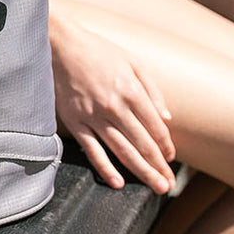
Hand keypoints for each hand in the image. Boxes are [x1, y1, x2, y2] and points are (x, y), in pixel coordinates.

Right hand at [48, 10, 176, 194]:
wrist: (62, 45)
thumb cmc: (99, 51)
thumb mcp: (133, 62)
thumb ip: (153, 90)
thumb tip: (167, 118)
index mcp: (131, 91)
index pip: (155, 127)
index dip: (166, 146)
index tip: (171, 159)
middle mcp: (115, 107)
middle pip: (142, 144)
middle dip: (158, 167)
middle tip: (168, 185)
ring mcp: (93, 116)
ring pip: (121, 151)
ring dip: (141, 172)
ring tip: (155, 187)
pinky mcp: (74, 121)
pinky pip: (92, 149)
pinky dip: (105, 168)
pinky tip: (117, 183)